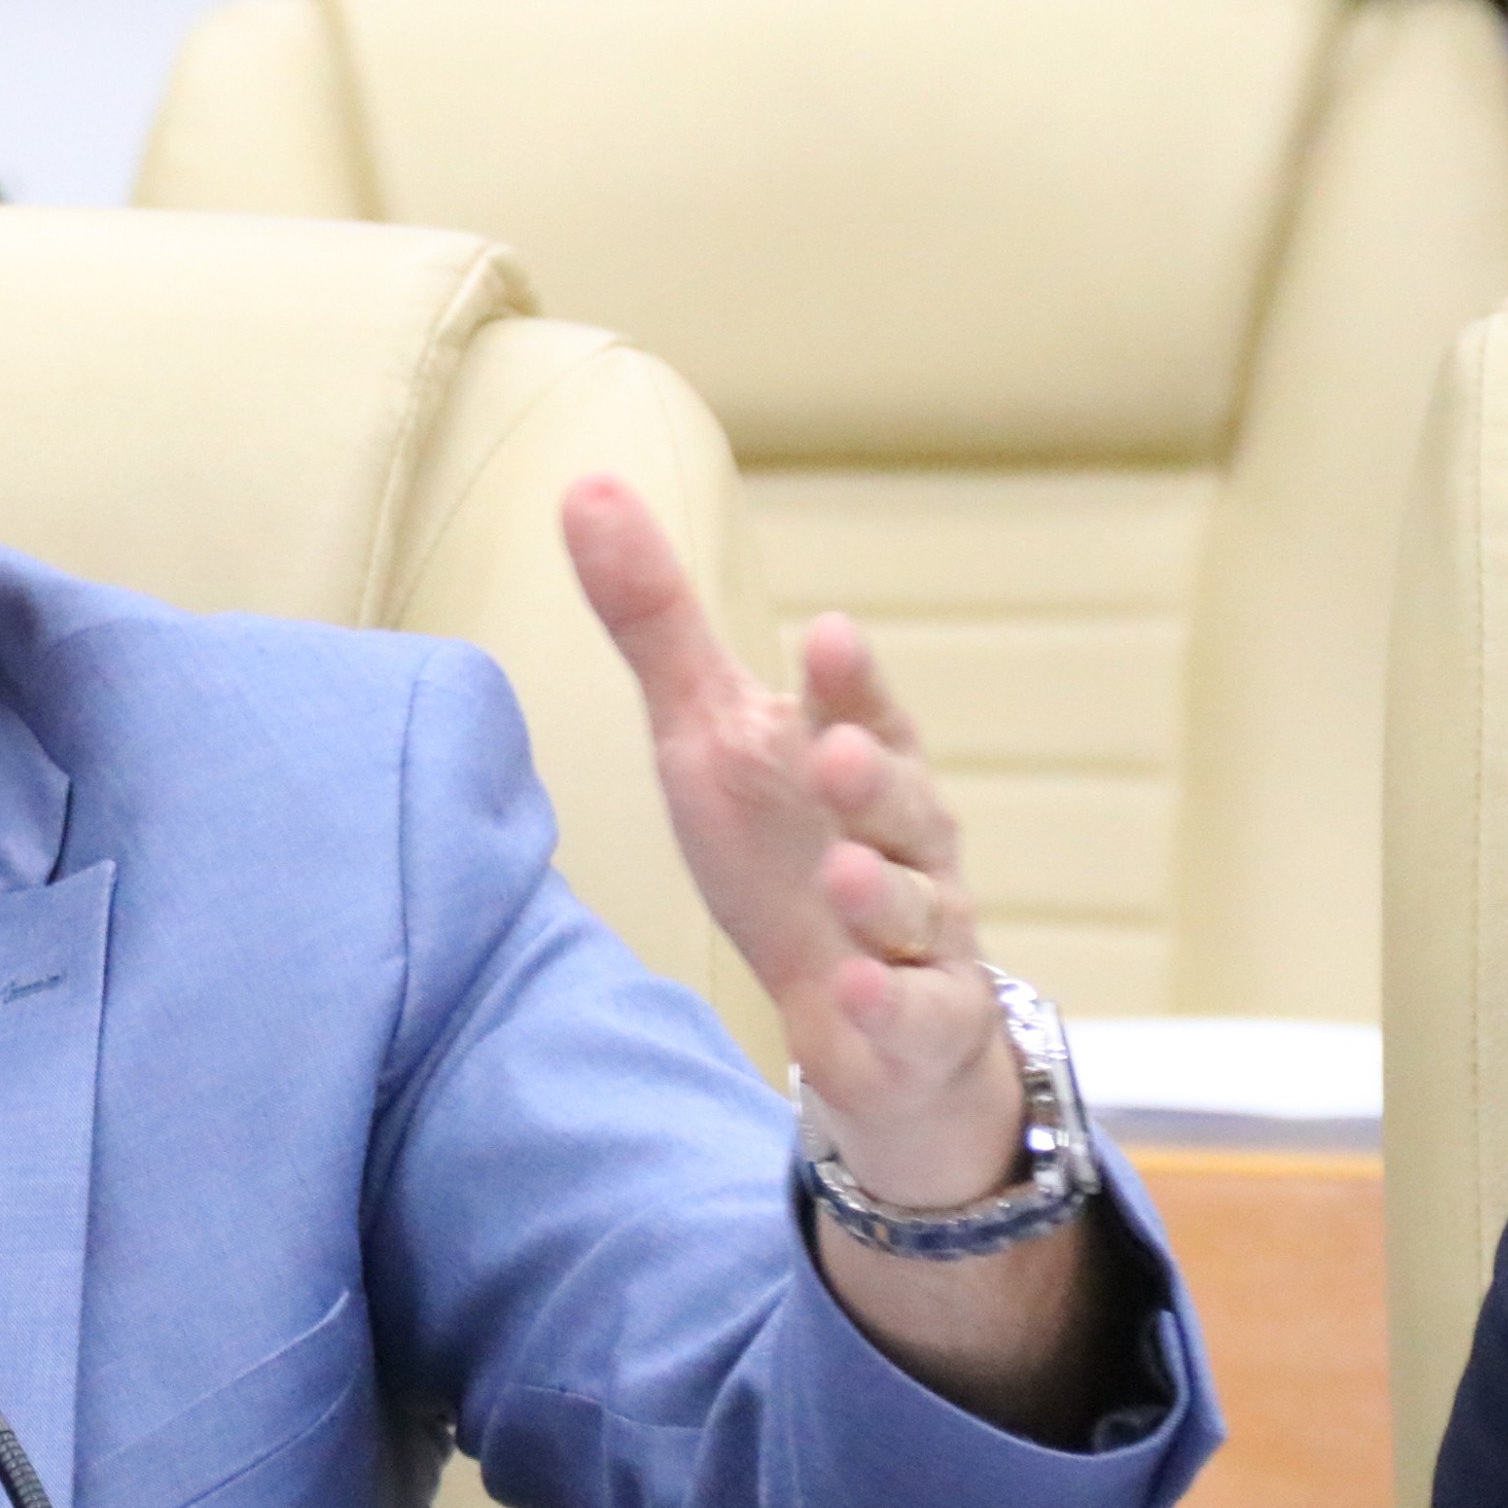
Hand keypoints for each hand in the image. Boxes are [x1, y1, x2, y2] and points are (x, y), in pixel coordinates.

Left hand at [565, 479, 1120, 1439]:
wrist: (859, 1007)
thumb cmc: (780, 842)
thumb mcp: (708, 730)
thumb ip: (655, 618)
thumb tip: (586, 485)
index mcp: (858, 756)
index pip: (864, 708)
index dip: (855, 679)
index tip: (833, 632)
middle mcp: (905, 839)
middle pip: (901, 799)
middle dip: (873, 775)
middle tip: (834, 750)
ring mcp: (922, 933)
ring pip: (914, 907)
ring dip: (880, 891)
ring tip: (842, 874)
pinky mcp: (919, 1022)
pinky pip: (913, 1013)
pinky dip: (885, 1004)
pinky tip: (845, 993)